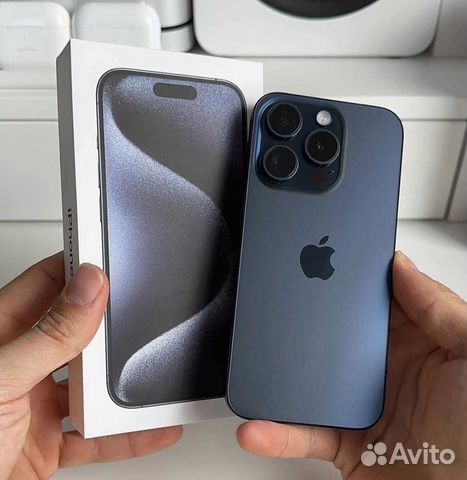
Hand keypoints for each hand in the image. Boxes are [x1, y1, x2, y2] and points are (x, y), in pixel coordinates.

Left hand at [0, 253, 181, 479]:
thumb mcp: (0, 382)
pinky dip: (127, 434)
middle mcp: (20, 364)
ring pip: (93, 383)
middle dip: (112, 322)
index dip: (80, 267)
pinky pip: (97, 434)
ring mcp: (35, 404)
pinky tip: (152, 428)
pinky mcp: (49, 442)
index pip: (45, 282)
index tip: (116, 255)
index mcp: (0, 336)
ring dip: (125, 383)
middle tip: (146, 310)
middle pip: (78, 330)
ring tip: (155, 368)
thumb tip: (89, 287)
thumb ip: (48, 336)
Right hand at [237, 252, 466, 479]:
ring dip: (279, 375)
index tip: (319, 261)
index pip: (373, 302)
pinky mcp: (344, 444)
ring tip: (255, 360)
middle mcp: (384, 371)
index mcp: (416, 344)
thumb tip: (400, 266)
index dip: (347, 281)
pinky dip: (277, 432)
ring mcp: (360, 406)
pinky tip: (259, 425)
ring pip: (309, 382)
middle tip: (276, 300)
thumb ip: (439, 308)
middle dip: (304, 319)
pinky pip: (303, 434)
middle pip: (333, 336)